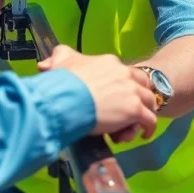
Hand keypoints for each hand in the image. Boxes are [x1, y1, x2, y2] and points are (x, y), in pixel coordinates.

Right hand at [38, 45, 156, 142]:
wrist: (66, 98)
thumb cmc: (63, 81)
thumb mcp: (59, 60)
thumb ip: (58, 57)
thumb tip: (44, 65)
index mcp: (110, 62)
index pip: (126, 72)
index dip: (125, 85)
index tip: (118, 96)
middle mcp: (124, 73)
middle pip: (143, 84)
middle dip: (141, 96)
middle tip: (134, 108)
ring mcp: (131, 91)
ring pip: (149, 102)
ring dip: (145, 113)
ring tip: (137, 124)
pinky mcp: (134, 109)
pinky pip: (149, 119)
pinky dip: (148, 128)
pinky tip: (143, 135)